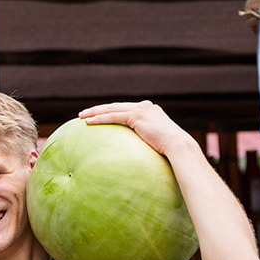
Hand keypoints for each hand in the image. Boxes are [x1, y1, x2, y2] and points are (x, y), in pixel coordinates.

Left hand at [79, 100, 196, 162]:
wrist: (178, 146)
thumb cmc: (170, 150)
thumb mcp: (156, 142)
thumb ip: (146, 140)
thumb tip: (139, 153)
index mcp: (150, 110)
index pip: (125, 108)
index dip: (110, 111)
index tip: (98, 114)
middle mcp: (145, 106)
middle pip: (116, 106)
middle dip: (99, 109)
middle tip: (84, 113)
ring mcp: (141, 109)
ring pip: (112, 109)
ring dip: (95, 112)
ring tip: (81, 116)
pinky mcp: (137, 116)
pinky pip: (113, 117)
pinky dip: (100, 119)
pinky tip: (88, 122)